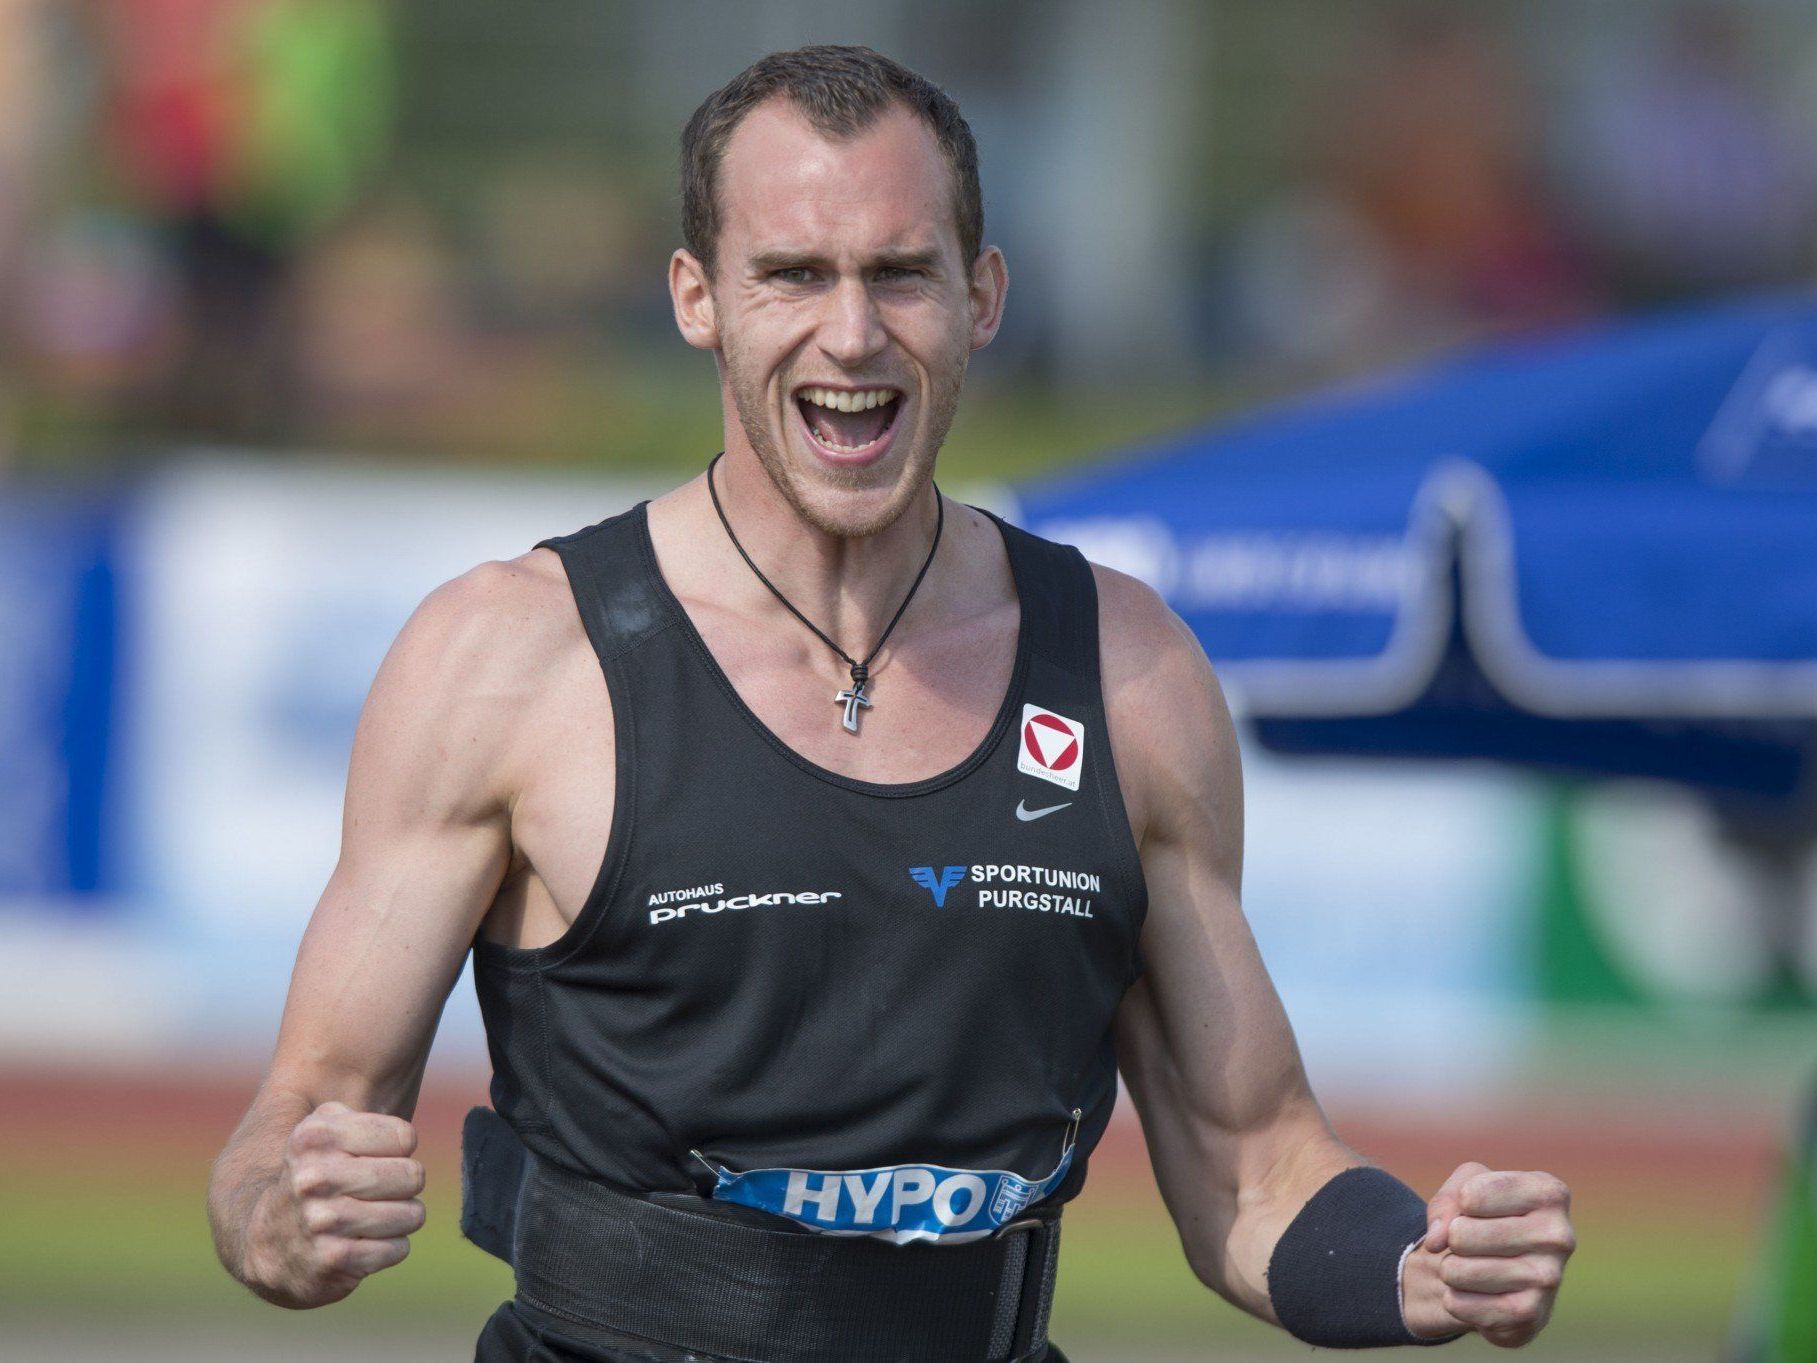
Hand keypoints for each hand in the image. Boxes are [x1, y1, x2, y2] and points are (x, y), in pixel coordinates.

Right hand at [244, 1101, 425, 1307]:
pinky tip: (363, 1243)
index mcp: (315, 1138)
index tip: (374, 1158)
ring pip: (411, 1214)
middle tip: (380, 1191)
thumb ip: (358, 1111)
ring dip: (400, 1219)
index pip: (404, 1136)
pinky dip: (390, 1248)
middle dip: (405, 1185)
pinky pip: (398, 1249)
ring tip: (372, 1217)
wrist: (265, 1242)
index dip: (398, 1149)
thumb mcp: (320, 1130)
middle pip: (413, 1175)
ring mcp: (323, 1222)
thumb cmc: (311, 1176)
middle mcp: (314, 1178)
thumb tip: (401, 1131)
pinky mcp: (333, 1261)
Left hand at [1400, 1161, 1574, 1347]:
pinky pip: (1459, 1304)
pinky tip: (1481, 1295)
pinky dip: (1456, 1300)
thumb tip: (1437, 1242)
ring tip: (1476, 1268)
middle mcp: (1559, 1236)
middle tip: (1474, 1245)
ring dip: (1452, 1270)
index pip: (1470, 1195)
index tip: (1477, 1209)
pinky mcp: (1530, 1315)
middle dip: (1454, 1240)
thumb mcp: (1464, 1187)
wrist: (1501, 1274)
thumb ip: (1446, 1201)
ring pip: (1456, 1271)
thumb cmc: (1484, 1218)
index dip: (1460, 1203)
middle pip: (1460, 1234)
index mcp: (1549, 1194)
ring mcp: (1549, 1279)